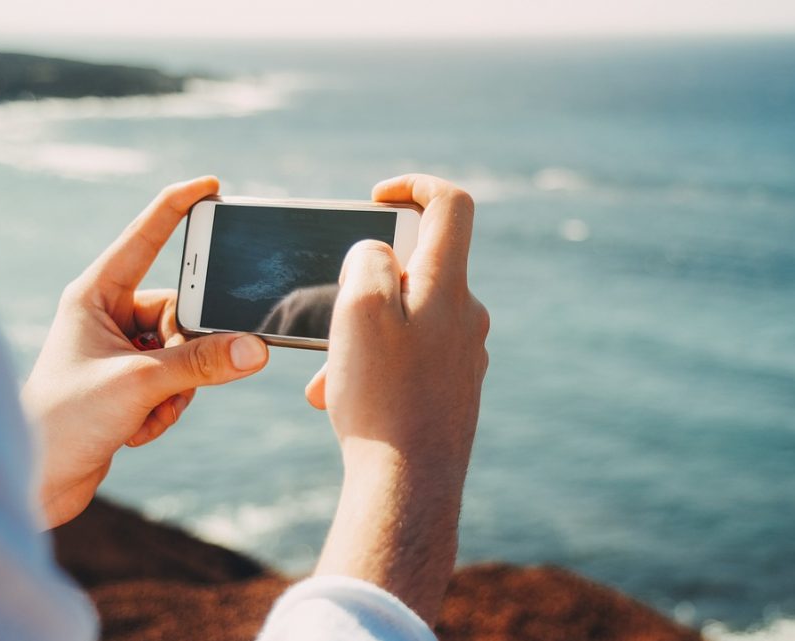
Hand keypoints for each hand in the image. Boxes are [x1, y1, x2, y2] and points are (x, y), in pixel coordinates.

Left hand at [23, 177, 268, 527]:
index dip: (179, 208)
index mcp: (95, 294)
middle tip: (169, 379)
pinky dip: (167, 408)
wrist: (37, 482)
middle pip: (183, 310)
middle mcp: (108, 316)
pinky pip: (177, 381)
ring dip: (178, 388)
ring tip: (142, 413)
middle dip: (188, 351)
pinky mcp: (130, 382)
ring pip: (185, 351)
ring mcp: (120, 350)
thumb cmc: (65, 421)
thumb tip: (256, 349)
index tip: (213, 185)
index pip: (145, 238)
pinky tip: (135, 430)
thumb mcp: (140, 385)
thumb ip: (202, 363)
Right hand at [306, 174, 489, 624]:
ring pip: (405, 320)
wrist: (409, 487)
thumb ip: (369, 259)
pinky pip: (409, 359)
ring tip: (328, 376)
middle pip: (418, 267)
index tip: (376, 197)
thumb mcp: (359, 308)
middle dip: (364, 283)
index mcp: (449, 286)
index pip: (451, 205)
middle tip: (331, 314)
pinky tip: (341, 400)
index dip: (414, 185)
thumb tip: (379, 253)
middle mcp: (467, 315)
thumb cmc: (382, 396)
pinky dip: (374, 366)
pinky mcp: (454, 388)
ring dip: (359, 335)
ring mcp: (464, 354)